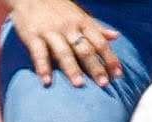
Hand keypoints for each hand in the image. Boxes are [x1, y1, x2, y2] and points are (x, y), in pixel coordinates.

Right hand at [7, 0, 122, 86]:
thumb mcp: (80, 15)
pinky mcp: (33, 36)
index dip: (110, 58)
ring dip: (72, 68)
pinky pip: (39, 53)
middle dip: (95, 67)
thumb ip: (97, 28)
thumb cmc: (58, 8)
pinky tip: (47, 82)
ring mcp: (51, 32)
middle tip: (104, 84)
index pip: (100, 42)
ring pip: (64, 52)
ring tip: (79, 85)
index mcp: (82, 22)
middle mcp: (69, 27)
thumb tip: (116, 37)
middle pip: (85, 49)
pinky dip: (43, 67)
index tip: (118, 75)